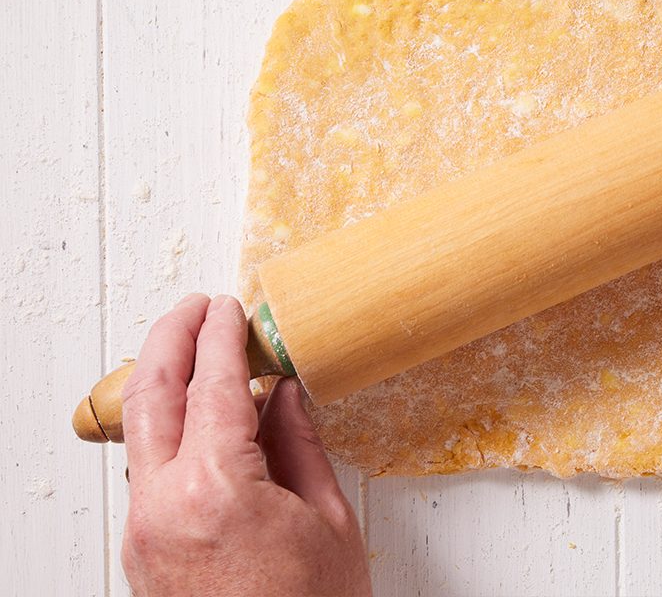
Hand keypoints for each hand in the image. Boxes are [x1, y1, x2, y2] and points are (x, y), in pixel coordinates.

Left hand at [120, 294, 370, 595]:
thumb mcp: (327, 520)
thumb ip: (298, 444)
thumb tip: (282, 391)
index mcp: (217, 490)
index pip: (213, 385)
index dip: (224, 336)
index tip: (233, 306)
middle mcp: (163, 505)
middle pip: (151, 394)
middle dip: (171, 338)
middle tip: (198, 307)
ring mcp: (142, 530)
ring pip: (138, 431)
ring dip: (162, 380)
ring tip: (195, 351)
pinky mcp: (139, 550)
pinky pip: (145, 468)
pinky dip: (165, 426)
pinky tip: (197, 415)